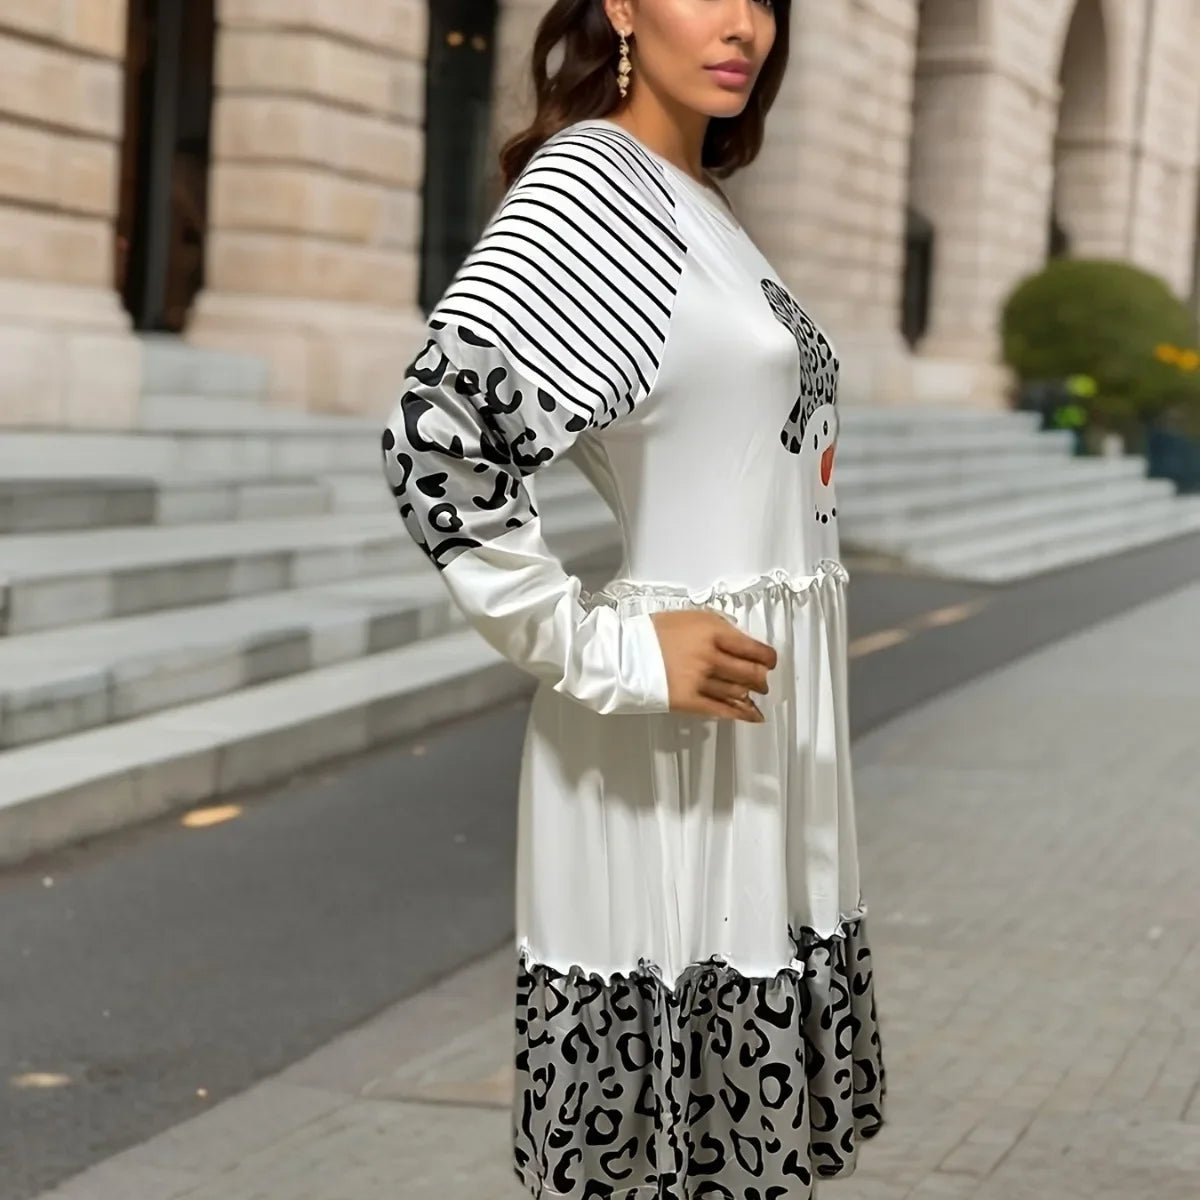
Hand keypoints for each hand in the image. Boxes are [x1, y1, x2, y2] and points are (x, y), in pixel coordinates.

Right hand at [649, 610, 776, 722]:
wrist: (624, 654)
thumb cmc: (654, 632)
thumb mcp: (689, 617)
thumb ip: (717, 627)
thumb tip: (740, 642)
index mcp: (713, 631)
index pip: (754, 648)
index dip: (768, 658)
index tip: (770, 661)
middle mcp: (711, 656)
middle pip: (751, 672)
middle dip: (761, 679)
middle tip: (762, 680)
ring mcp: (701, 680)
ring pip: (739, 692)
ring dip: (750, 695)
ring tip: (752, 695)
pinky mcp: (690, 700)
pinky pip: (723, 710)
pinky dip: (741, 714)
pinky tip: (752, 716)